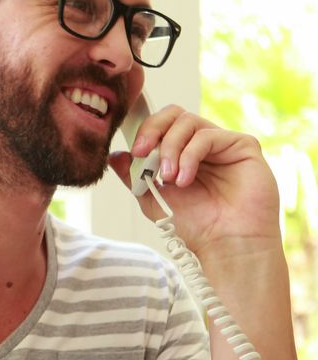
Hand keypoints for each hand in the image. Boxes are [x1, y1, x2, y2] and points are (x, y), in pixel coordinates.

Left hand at [106, 104, 281, 260]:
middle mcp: (204, 144)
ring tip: (168, 178)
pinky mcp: (243, 146)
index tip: (134, 152)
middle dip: (153, 129)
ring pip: (189, 122)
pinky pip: (209, 136)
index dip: (145, 131)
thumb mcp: (153, 199)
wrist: (226, 246)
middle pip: (174, 114)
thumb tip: (115, 155)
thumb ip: (134, 176)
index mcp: (184, 152)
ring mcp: (224, 144)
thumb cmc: (196, 226)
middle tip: (142, 152)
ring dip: (170, 148)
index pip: (162, 124)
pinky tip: (184, 179)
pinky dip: (189, 155)